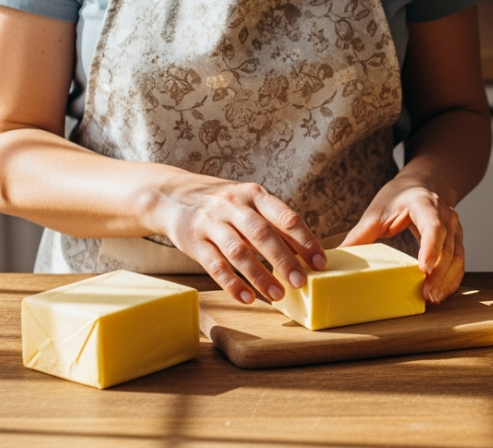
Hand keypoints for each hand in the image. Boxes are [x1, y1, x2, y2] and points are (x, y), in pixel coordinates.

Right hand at [154, 174, 325, 304]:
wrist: (172, 196)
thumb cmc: (223, 204)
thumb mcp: (249, 203)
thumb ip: (274, 224)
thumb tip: (306, 253)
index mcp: (254, 195)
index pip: (285, 217)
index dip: (305, 240)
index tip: (319, 263)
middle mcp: (233, 206)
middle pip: (262, 234)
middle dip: (284, 260)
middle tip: (301, 282)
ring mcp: (211, 223)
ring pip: (239, 252)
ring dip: (260, 275)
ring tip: (277, 295)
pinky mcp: (194, 242)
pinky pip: (215, 266)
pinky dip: (232, 284)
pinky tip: (247, 298)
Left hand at [341, 176, 463, 303]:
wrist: (422, 184)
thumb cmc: (398, 197)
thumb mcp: (377, 211)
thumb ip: (360, 234)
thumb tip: (337, 257)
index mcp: (424, 204)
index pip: (433, 227)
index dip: (430, 248)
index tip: (423, 270)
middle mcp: (445, 215)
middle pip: (448, 247)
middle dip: (439, 273)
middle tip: (428, 295)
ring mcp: (455, 229)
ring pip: (457, 257)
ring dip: (448, 280)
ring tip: (434, 299)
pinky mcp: (457, 241)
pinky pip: (459, 262)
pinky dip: (452, 279)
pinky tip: (441, 293)